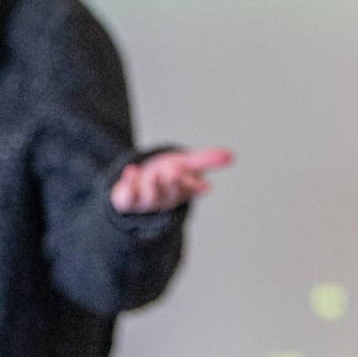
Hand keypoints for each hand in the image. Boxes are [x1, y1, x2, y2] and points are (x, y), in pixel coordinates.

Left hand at [111, 148, 232, 214]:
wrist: (137, 185)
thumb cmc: (166, 174)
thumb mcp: (187, 165)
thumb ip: (206, 160)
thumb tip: (232, 156)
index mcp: (182, 190)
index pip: (190, 188)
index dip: (194, 185)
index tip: (204, 185)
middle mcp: (165, 197)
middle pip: (170, 193)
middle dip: (172, 184)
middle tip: (173, 171)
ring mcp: (145, 200)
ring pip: (149, 196)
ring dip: (152, 186)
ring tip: (154, 173)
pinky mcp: (126, 199)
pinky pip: (126, 198)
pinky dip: (128, 184)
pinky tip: (132, 170)